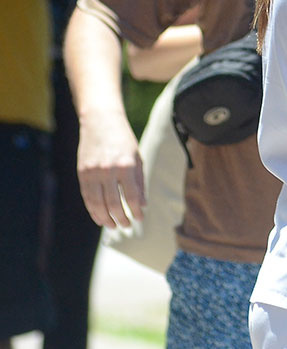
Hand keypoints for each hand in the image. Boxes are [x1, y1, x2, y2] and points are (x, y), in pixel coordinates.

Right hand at [77, 112, 144, 228]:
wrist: (101, 122)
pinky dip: (93, 210)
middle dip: (121, 218)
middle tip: (127, 226)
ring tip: (114, 226)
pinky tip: (100, 218)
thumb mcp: (138, 158)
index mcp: (126, 166)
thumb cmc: (124, 141)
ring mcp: (93, 172)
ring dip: (105, 218)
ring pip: (97, 203)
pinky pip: (87, 197)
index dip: (136, 211)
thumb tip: (142, 205)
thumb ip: (139, 182)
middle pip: (113, 203)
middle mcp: (108, 170)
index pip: (131, 196)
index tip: (140, 218)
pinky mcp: (82, 173)